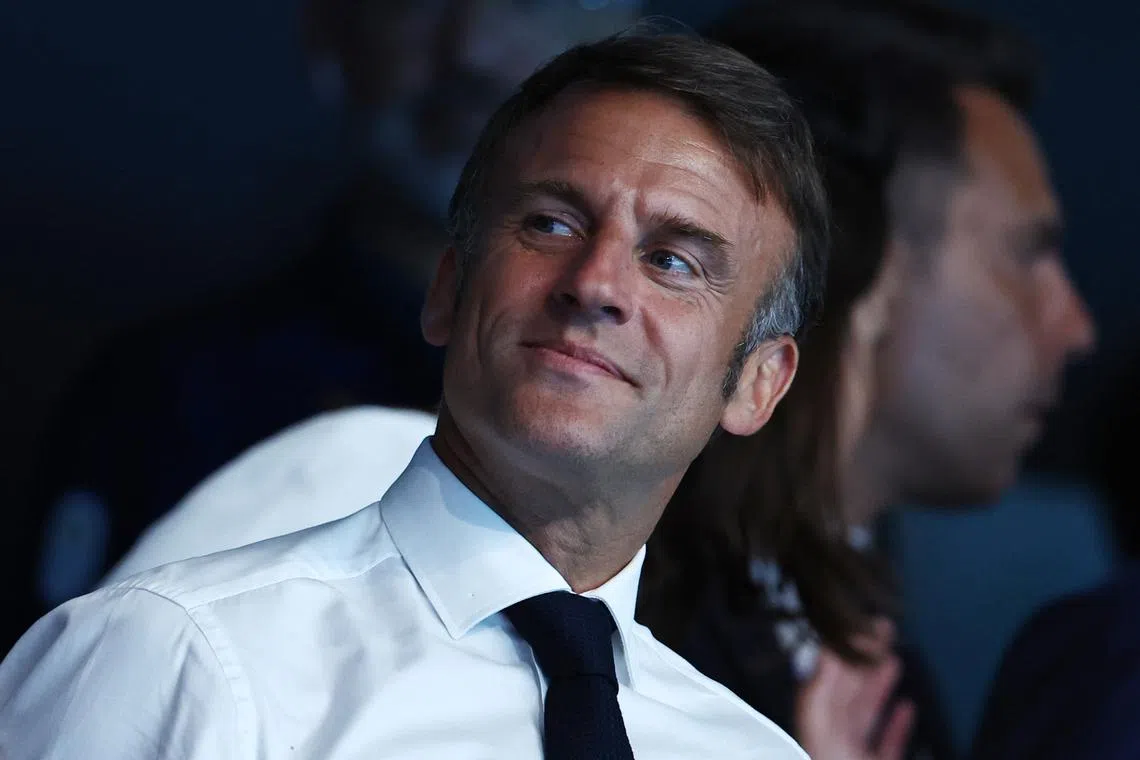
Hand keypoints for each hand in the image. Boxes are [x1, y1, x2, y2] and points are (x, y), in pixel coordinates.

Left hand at [795, 619, 915, 759]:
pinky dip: (898, 724)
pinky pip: (888, 741)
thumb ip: (820, 686)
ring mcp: (855, 746)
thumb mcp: (818, 720)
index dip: (847, 648)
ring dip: (881, 684)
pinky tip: (907, 706)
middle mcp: (834, 729)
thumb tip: (826, 650)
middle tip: (882, 628)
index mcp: (818, 716)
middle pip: (852, 686)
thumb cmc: (823, 757)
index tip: (861, 625)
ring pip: (869, 709)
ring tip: (892, 658)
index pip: (833, 674)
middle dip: (867, 657)